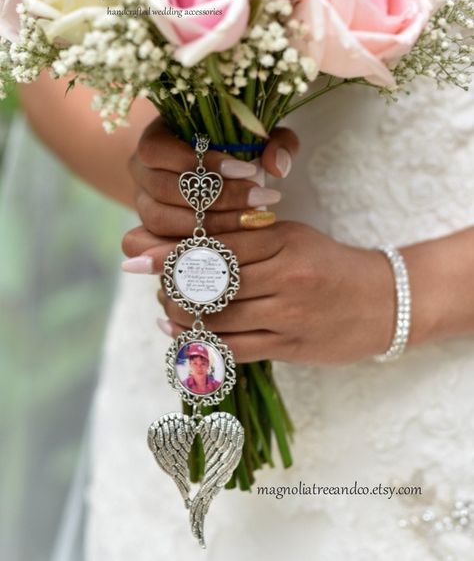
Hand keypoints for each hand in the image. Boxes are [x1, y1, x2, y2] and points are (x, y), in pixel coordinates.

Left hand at [122, 220, 398, 364]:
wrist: (384, 301)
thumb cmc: (330, 265)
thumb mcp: (294, 238)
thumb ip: (249, 237)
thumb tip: (192, 242)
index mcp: (284, 239)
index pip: (217, 243)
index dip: (173, 251)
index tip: (140, 255)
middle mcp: (285, 275)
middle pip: (212, 281)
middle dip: (171, 284)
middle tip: (150, 283)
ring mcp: (288, 313)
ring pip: (219, 317)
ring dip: (182, 315)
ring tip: (164, 308)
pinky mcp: (291, 345)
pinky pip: (235, 348)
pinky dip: (201, 344)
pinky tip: (179, 337)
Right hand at [127, 117, 299, 240]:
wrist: (216, 177)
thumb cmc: (237, 149)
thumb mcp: (259, 137)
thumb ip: (276, 141)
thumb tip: (277, 165)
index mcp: (154, 138)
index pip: (161, 151)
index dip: (202, 163)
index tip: (248, 171)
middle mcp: (140, 172)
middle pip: (163, 190)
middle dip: (215, 199)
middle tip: (259, 201)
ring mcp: (142, 205)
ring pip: (160, 221)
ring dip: (208, 225)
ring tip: (251, 221)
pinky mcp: (150, 235)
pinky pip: (162, 247)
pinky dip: (199, 246)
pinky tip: (235, 244)